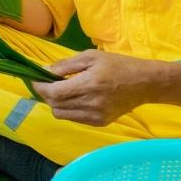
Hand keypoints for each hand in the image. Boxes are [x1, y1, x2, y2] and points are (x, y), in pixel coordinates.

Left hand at [35, 49, 157, 125]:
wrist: (145, 83)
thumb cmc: (118, 65)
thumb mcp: (90, 57)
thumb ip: (65, 65)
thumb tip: (44, 71)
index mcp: (89, 85)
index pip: (53, 93)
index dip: (39, 87)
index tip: (35, 79)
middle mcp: (92, 104)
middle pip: (54, 105)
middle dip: (46, 94)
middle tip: (48, 83)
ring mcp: (96, 116)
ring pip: (61, 114)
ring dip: (56, 103)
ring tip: (63, 90)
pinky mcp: (100, 123)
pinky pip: (74, 118)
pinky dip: (68, 109)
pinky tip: (76, 98)